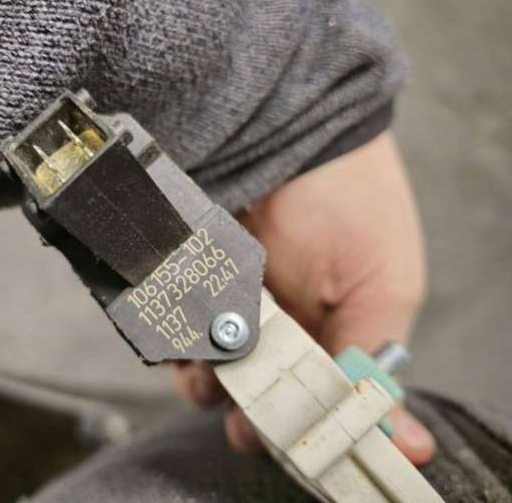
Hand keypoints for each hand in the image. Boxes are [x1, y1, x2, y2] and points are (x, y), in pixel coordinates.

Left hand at [173, 131, 434, 464]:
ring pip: (205, 368)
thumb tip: (406, 440)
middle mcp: (272, 322)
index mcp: (323, 332)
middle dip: (246, 413)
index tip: (285, 441)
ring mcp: (224, 303)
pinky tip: (184, 344)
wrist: (292, 134)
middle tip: (244, 419)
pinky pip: (170, 329)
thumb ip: (372, 360)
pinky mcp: (184, 281)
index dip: (296, 424)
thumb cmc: (350, 205)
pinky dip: (175, 346)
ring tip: (209, 374)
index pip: (307, 397)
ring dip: (206, 384)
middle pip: (250, 391)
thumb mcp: (382, 287)